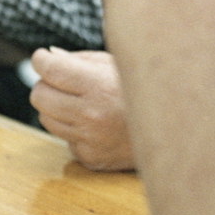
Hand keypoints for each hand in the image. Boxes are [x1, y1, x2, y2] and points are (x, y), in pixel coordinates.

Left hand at [29, 48, 133, 171]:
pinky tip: (96, 124)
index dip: (41, 61)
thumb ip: (81, 60)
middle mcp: (92, 115)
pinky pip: (65, 139)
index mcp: (99, 85)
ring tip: (81, 103)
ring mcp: (90, 140)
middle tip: (60, 82)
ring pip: (46, 119)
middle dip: (46, 85)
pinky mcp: (91, 158)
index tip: (43, 59)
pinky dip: (74, 129)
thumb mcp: (118, 64)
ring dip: (56, 108)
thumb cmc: (143, 90)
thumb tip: (48, 56)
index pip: (50, 70)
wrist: (175, 130)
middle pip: (39, 96)